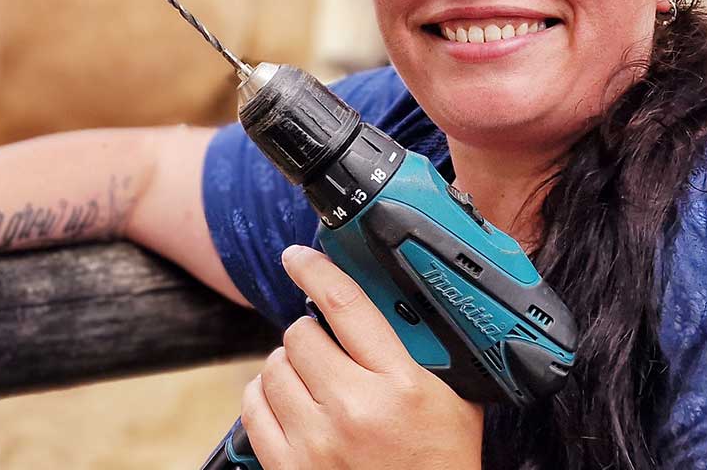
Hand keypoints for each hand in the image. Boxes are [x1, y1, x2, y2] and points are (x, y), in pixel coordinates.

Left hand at [240, 244, 483, 469]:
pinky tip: (290, 403)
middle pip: (300, 334)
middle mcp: (352, 409)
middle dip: (312, 334)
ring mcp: (315, 440)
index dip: (316, 270)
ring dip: (290, 368)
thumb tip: (394, 296)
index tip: (299, 257)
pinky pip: (253, 406)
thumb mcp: (453, 400)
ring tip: (316, 384)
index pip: (345, 305)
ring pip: (273, 367)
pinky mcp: (289, 466)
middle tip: (331, 352)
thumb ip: (423, 350)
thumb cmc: (440, 464)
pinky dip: (266, 397)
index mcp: (399, 385)